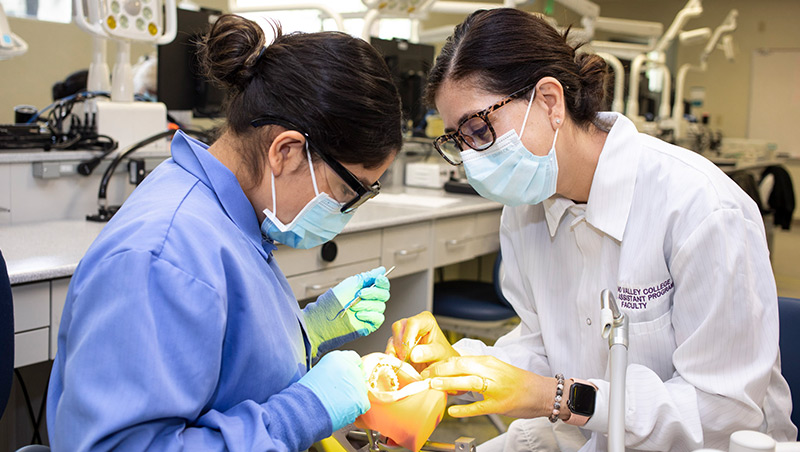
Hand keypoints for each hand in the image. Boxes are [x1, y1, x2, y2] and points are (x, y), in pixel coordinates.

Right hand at [297, 350, 369, 431]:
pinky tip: (342, 411)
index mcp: (338, 357)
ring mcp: (357, 383)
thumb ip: (333, 371)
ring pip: (361, 390)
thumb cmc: (305, 394)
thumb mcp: (318, 372)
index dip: (352, 368)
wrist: (304, 409)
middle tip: (340, 394)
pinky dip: (355, 409)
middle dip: (351, 384)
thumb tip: (339, 378)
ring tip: (337, 404)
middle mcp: (350, 367)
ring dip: (353, 396)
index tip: (348, 375)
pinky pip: (363, 404)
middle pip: (358, 375)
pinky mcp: (361, 399)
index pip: (354, 358)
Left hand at [304, 267, 389, 355]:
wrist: (326, 317)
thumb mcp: (351, 283)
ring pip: (381, 306)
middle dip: (373, 293)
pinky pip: (378, 318)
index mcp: (368, 290)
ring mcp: (371, 312)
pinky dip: (369, 315)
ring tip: (353, 306)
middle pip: (385, 295)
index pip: (383, 285)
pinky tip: (358, 314)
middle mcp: (371, 301)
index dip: (383, 281)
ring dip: (366, 305)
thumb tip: (381, 270)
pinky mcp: (370, 324)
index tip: (378, 279)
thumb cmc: (335, 300)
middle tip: (359, 293)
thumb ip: (368, 276)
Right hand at [385, 311, 458, 372]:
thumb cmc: (443, 355)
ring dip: (394, 352)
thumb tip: (413, 354)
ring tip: (402, 363)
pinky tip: (397, 364)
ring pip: (392, 337)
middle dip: (400, 345)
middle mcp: (412, 323)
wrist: (440, 364)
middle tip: (405, 359)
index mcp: (425, 320)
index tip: (409, 353)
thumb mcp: (440, 353)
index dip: (408, 337)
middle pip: (398, 327)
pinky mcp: (398, 343)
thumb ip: (428, 353)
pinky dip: (392, 356)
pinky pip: (390, 347)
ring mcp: (404, 333)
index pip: (412, 323)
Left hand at [421, 355, 552, 418]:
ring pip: (469, 382)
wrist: (542, 393)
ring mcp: (496, 388)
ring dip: (449, 383)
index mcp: (489, 361)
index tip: (427, 368)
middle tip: (424, 376)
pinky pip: (479, 407)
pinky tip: (453, 411)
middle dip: (440, 371)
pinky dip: (465, 409)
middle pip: (461, 367)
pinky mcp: (500, 405)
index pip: (460, 359)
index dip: (441, 363)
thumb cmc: (517, 381)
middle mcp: (492, 372)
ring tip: (434, 386)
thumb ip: (475, 368)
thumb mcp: (495, 368)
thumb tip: (451, 371)